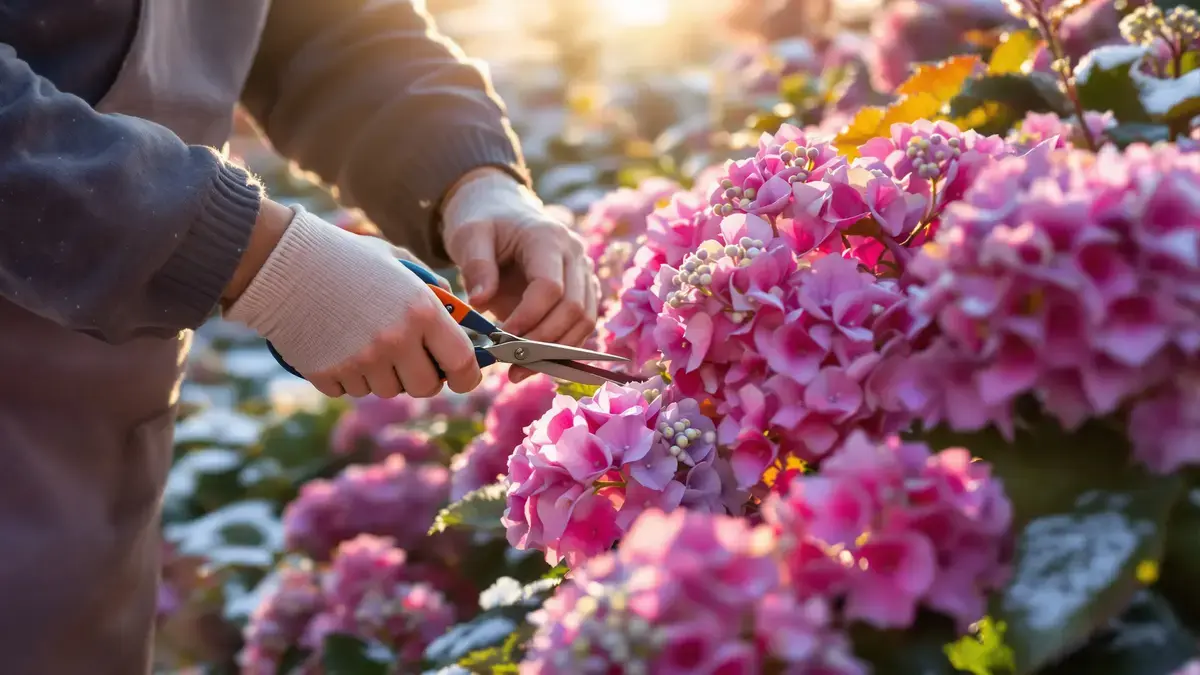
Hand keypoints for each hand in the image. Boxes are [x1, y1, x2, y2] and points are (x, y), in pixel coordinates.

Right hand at [225, 203, 480, 397]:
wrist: (282, 262)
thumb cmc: (346, 257)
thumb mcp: (398, 261)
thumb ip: (432, 290)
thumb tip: (457, 318)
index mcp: (420, 312)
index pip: (461, 363)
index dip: (467, 376)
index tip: (463, 376)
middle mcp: (394, 341)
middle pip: (426, 388)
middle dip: (423, 377)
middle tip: (412, 359)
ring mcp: (360, 362)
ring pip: (387, 391)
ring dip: (384, 375)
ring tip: (366, 340)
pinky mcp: (328, 375)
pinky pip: (352, 390)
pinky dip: (349, 376)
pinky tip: (338, 344)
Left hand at [441, 169, 599, 353]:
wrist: (502, 213)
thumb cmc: (484, 224)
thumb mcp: (469, 236)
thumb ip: (476, 265)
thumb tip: (479, 301)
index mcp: (548, 238)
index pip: (550, 287)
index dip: (528, 318)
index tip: (499, 337)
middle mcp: (575, 255)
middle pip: (574, 308)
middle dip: (542, 341)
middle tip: (509, 364)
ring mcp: (584, 273)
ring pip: (585, 322)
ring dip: (555, 352)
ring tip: (519, 371)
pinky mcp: (584, 292)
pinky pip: (582, 326)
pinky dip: (561, 349)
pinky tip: (533, 364)